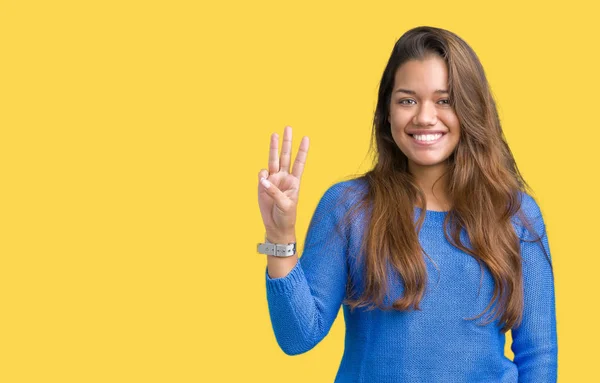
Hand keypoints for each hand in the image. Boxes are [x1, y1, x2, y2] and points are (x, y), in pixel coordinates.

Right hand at [257, 126, 308, 241]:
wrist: (276, 226)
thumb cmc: (286, 216)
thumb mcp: (285, 205)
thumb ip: (275, 192)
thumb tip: (263, 180)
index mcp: (294, 181)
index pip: (299, 162)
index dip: (302, 151)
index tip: (306, 138)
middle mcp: (284, 177)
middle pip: (286, 156)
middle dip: (287, 142)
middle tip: (288, 128)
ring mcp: (273, 180)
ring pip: (273, 160)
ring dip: (273, 147)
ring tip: (274, 134)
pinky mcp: (262, 185)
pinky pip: (262, 175)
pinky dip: (262, 175)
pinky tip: (263, 182)